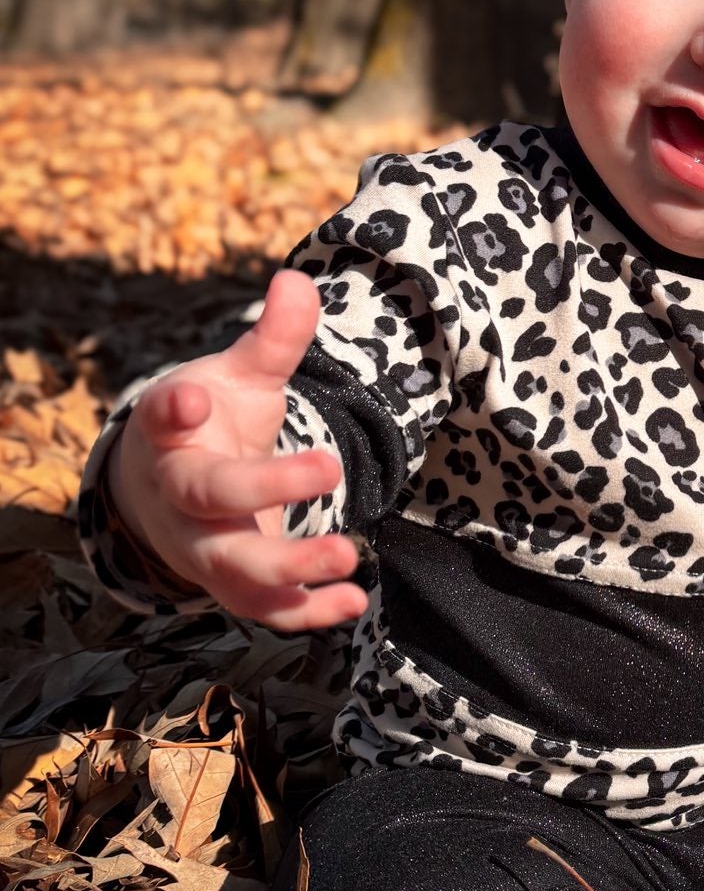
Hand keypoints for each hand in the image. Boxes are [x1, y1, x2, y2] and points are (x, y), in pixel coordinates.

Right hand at [106, 269, 367, 631]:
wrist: (168, 495)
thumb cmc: (210, 424)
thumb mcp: (239, 376)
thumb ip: (273, 337)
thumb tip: (299, 279)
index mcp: (172, 429)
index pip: (162, 416)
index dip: (173, 408)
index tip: (193, 395)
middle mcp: (179, 491)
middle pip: (207, 495)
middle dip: (264, 487)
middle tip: (327, 466)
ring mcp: (201, 543)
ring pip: (233, 565)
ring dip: (289, 566)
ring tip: (348, 555)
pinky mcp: (230, 582)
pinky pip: (261, 605)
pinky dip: (304, 611)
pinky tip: (353, 603)